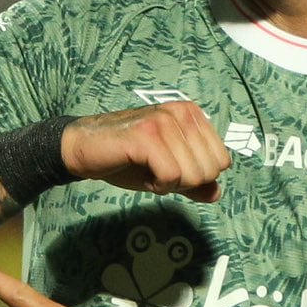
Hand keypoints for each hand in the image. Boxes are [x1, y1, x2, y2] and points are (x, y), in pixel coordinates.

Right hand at [61, 101, 229, 199]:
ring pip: (192, 175)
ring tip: (148, 170)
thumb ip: (194, 181)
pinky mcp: (146, 136)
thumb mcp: (167, 171)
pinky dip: (157, 185)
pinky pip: (171, 176)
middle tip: (158, 172)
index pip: (222, 161)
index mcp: (192, 115)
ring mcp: (164, 122)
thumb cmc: (128, 158)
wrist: (84, 148)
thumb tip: (217, 194)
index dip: (197, 177)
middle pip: (209, 170)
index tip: (172, 169)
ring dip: (168, 184)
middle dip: (184, 182)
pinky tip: (143, 174)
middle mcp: (181, 113)